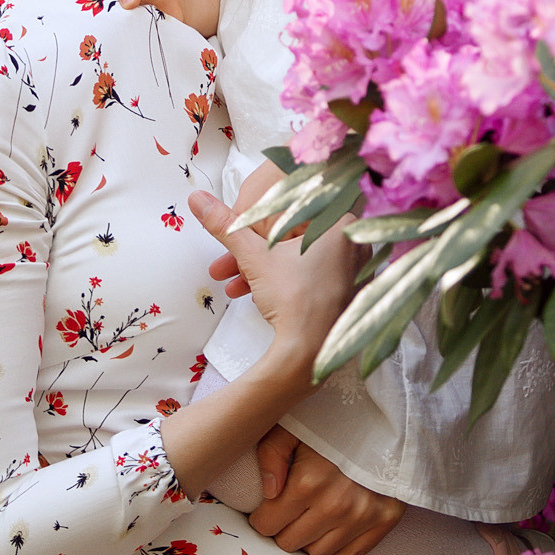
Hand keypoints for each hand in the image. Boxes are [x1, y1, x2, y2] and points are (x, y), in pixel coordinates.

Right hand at [187, 191, 357, 373]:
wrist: (308, 353)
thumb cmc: (294, 302)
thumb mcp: (253, 256)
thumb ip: (226, 225)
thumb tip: (200, 201)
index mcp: (340, 224)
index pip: (292, 209)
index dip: (259, 223)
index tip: (242, 234)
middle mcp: (354, 244)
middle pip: (293, 237)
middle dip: (254, 251)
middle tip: (229, 261)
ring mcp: (354, 270)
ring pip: (299, 258)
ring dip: (263, 269)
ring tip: (235, 282)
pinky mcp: (348, 291)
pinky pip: (310, 276)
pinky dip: (284, 281)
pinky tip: (259, 293)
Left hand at [248, 430, 403, 554]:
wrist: (388, 417)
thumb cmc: (335, 420)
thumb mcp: (293, 426)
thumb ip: (270, 454)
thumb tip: (268, 493)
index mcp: (307, 482)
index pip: (266, 525)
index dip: (262, 517)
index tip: (267, 508)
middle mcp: (334, 506)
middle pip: (289, 543)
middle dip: (283, 528)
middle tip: (289, 511)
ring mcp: (361, 517)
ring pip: (315, 554)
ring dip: (308, 539)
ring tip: (311, 516)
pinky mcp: (383, 522)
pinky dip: (332, 550)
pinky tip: (330, 529)